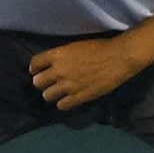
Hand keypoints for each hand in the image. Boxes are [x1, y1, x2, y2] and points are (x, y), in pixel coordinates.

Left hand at [28, 36, 142, 111]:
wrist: (118, 57)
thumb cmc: (99, 47)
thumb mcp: (75, 46)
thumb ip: (61, 56)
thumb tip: (52, 64)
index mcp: (58, 54)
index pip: (35, 63)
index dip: (35, 68)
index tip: (37, 71)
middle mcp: (59, 71)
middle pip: (37, 82)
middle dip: (42, 82)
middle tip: (49, 82)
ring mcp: (69, 85)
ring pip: (47, 96)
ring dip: (52, 94)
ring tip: (59, 92)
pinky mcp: (79, 97)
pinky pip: (62, 106)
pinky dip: (63, 103)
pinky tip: (69, 99)